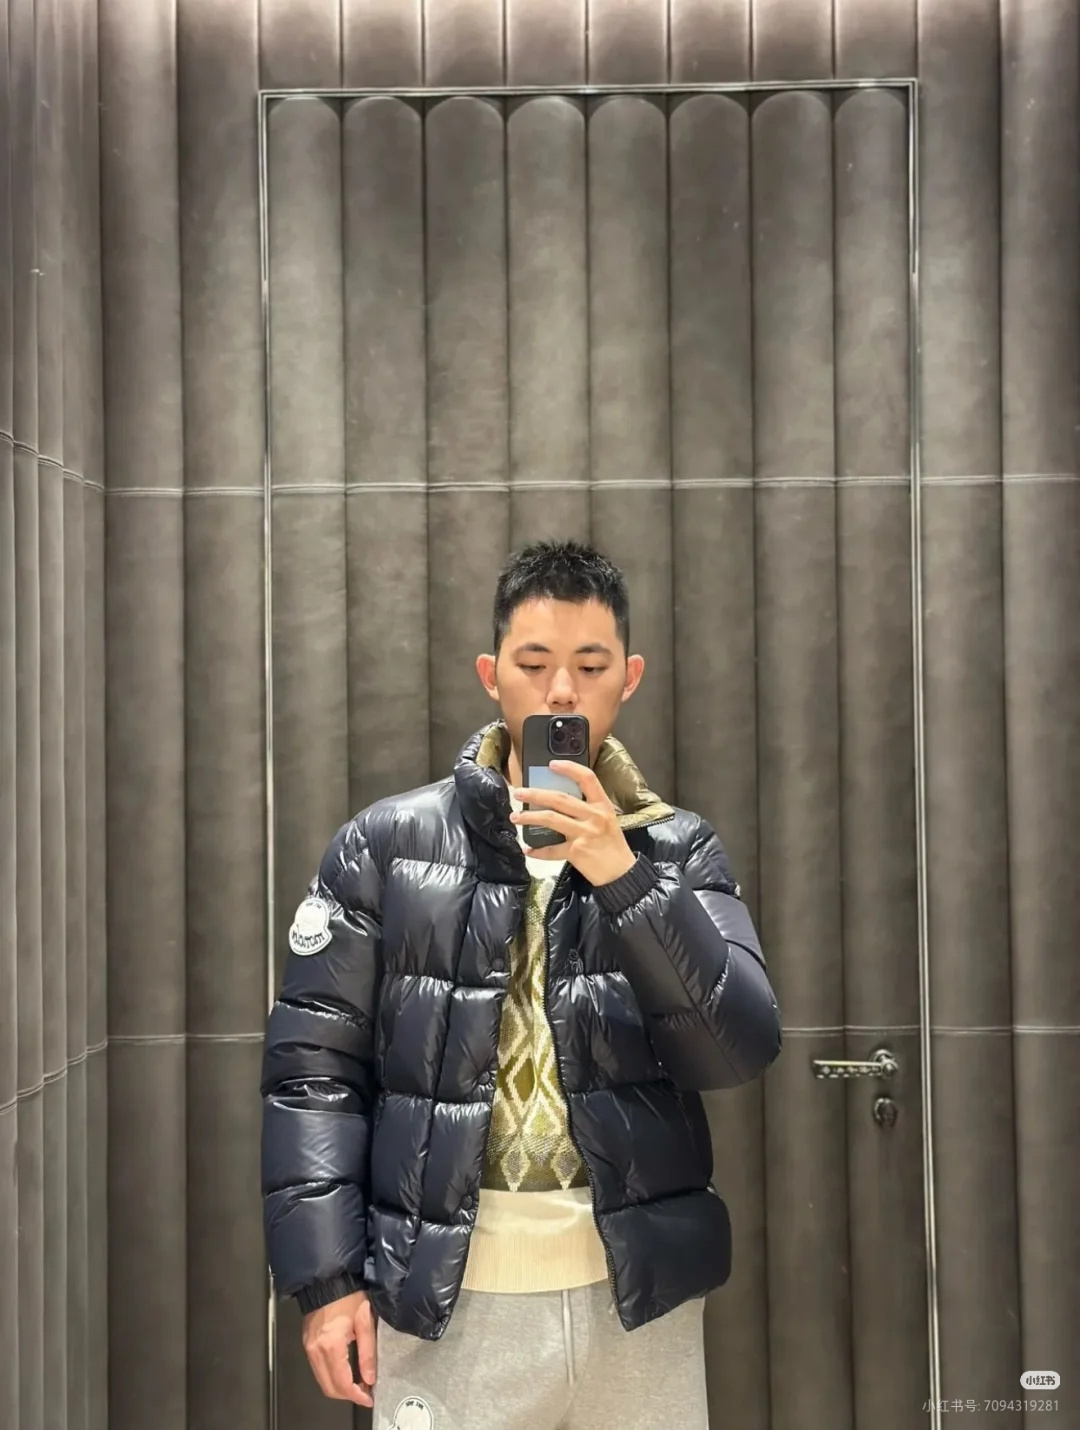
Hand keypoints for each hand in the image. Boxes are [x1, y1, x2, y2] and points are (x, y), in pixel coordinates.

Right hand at [302, 1289, 375, 1407]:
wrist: (328, 1279)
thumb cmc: (348, 1296)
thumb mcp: (365, 1322)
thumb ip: (368, 1352)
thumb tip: (370, 1379)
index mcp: (331, 1346)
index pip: (342, 1383)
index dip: (357, 1395)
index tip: (370, 1398)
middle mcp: (315, 1351)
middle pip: (329, 1387)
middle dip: (348, 1395)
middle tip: (365, 1392)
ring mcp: (308, 1348)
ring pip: (322, 1381)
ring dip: (339, 1387)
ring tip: (358, 1383)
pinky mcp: (307, 1344)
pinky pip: (318, 1369)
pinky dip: (331, 1376)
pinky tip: (345, 1371)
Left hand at [510, 761, 637, 887]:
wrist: (621, 873)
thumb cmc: (612, 845)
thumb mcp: (607, 820)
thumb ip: (588, 809)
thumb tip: (559, 800)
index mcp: (602, 805)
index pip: (587, 779)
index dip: (569, 768)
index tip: (551, 764)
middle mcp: (593, 816)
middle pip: (560, 798)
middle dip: (536, 794)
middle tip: (519, 792)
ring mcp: (584, 834)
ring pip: (551, 819)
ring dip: (529, 817)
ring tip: (516, 816)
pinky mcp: (576, 852)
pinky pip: (551, 850)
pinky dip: (537, 851)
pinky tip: (528, 849)